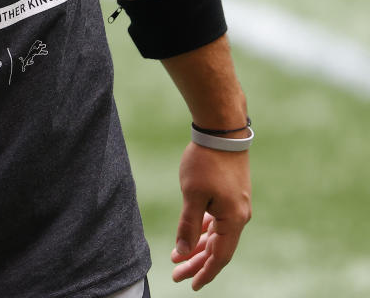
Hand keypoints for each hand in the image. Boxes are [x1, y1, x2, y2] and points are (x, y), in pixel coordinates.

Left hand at [171, 141, 251, 289]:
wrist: (221, 132)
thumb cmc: (206, 162)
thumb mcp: (192, 195)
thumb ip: (188, 225)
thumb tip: (182, 252)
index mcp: (233, 219)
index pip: (220, 256)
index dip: (205, 272)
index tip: (190, 285)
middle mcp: (239, 216)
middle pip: (218, 248)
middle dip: (196, 262)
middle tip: (176, 274)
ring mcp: (236, 205)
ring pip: (217, 235)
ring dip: (198, 247)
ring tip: (178, 257)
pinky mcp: (230, 195)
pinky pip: (218, 222)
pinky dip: (204, 231)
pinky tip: (191, 236)